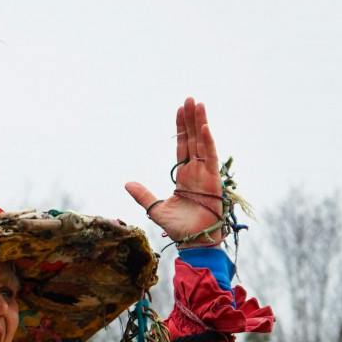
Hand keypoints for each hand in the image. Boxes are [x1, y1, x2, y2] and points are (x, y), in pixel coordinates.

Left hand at [124, 96, 223, 245]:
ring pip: (203, 143)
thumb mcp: (155, 208)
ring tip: (198, 104)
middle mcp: (196, 171)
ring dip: (201, 124)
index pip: (183, 146)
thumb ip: (143, 195)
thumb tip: (127, 183)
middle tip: (190, 99)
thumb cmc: (179, 228)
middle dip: (191, 119)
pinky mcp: (213, 181)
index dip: (181, 128)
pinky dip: (208, 143)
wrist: (193, 242)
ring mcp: (206, 174)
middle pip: (193, 139)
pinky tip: (204, 128)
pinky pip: (211, 158)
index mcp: (184, 176)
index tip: (180, 110)